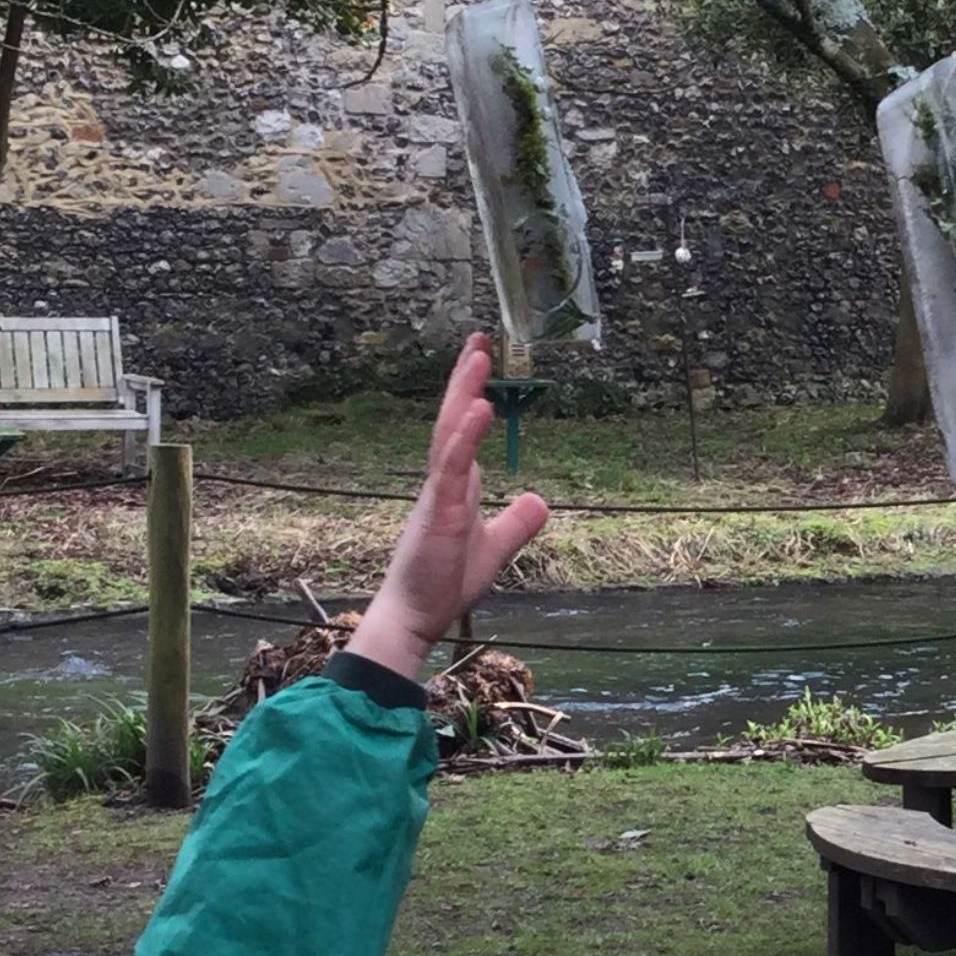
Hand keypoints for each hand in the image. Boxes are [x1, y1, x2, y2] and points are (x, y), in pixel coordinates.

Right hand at [345, 337, 551, 679]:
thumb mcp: (495, 548)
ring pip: (450, 433)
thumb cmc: (443, 583)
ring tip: (478, 356)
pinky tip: (478, 409)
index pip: (466, 429)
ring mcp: (439, 494)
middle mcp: (444, 482)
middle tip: (479, 338)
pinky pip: (451, 467)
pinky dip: (465, 437)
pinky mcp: (438, 511)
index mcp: (457, 486)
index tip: (483, 358)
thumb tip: (540, 500)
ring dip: (463, 393)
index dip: (474, 392)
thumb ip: (516, 523)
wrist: (415, 618)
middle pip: (454, 419)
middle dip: (466, 378)